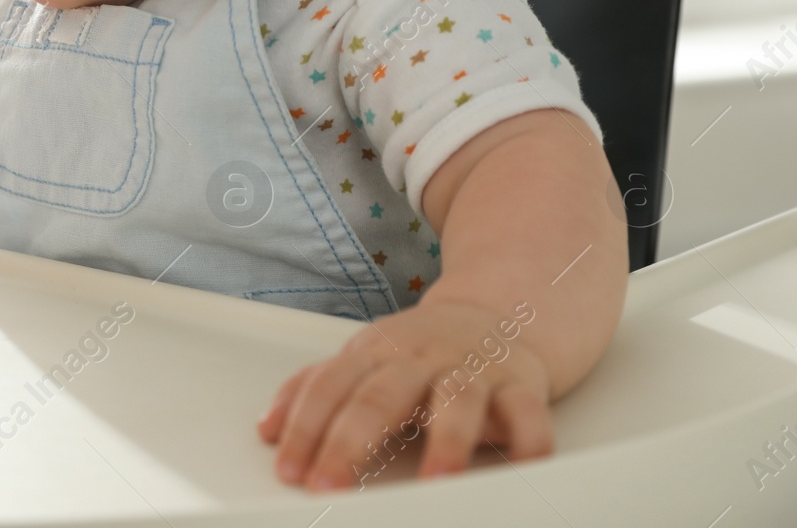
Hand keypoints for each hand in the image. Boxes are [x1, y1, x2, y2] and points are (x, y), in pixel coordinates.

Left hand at [257, 299, 552, 488]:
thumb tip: (267, 429)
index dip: (306, 427)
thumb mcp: (361, 358)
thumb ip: (315, 389)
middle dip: (350, 441)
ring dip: (446, 442)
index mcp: (374, 353)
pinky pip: (528, 412)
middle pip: (380, 397)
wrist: (495, 312)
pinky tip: (520, 467)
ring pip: (456, 401)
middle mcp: (420, 358)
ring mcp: (471, 369)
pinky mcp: (519, 384)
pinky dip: (529, 440)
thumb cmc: (419, 351)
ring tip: (434, 482)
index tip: (289, 470)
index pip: (330, 388)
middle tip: (329, 484)